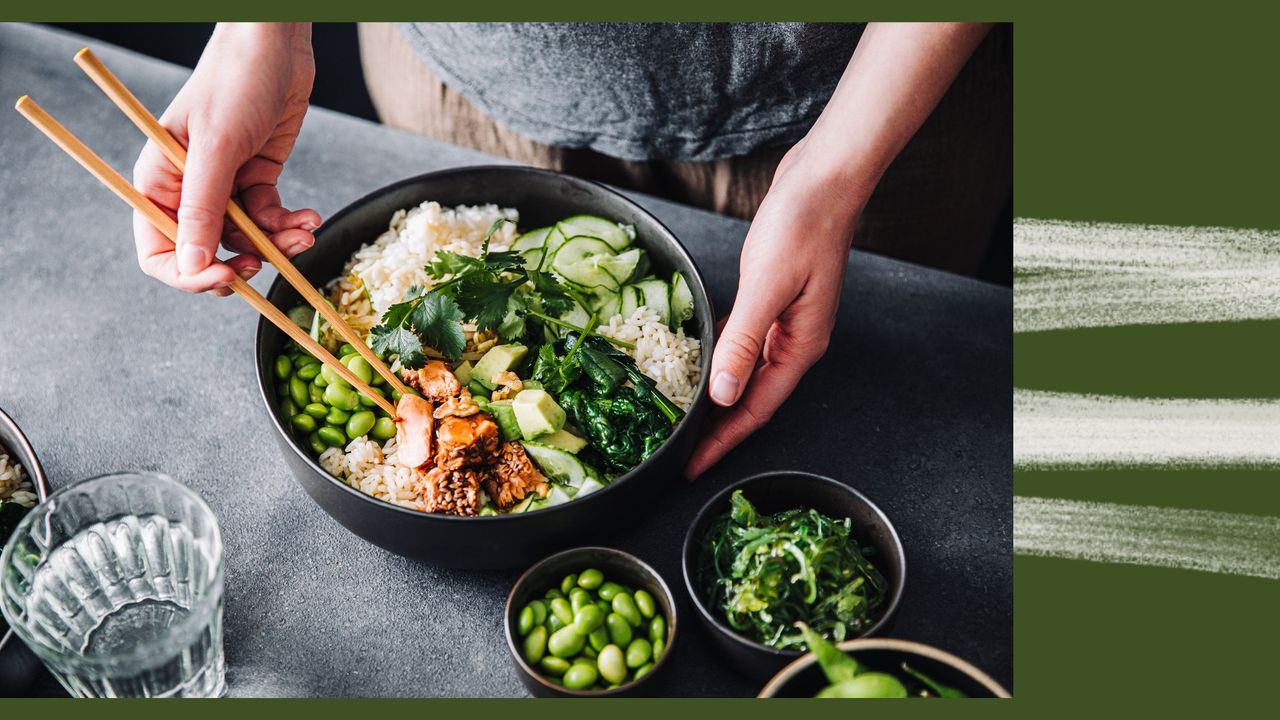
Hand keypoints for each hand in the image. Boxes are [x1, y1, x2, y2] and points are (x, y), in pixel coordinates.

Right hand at [132, 23, 318, 295]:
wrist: (274, 46)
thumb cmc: (234, 82)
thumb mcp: (217, 149)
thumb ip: (203, 210)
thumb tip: (191, 265)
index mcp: (161, 183)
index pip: (160, 251)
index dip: (188, 274)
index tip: (224, 277)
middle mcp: (189, 191)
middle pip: (206, 253)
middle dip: (240, 262)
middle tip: (266, 262)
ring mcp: (225, 188)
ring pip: (245, 241)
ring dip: (276, 244)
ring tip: (303, 232)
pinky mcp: (257, 180)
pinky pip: (269, 220)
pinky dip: (290, 225)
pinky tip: (309, 217)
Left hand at [685, 140, 866, 477]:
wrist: (823, 179)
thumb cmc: (803, 225)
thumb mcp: (767, 287)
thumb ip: (742, 342)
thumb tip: (722, 394)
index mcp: (800, 346)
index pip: (756, 410)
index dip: (722, 442)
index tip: (692, 468)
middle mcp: (795, 341)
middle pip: (751, 400)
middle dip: (717, 430)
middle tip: (681, 452)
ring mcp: (785, 321)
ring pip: (746, 373)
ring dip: (717, 397)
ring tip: (685, 418)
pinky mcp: (773, 300)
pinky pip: (743, 344)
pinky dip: (721, 359)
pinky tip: (700, 363)